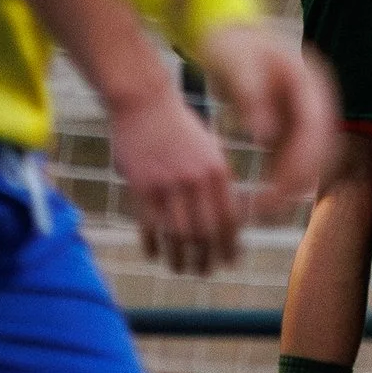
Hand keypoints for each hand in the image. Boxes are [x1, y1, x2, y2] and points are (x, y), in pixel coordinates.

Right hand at [106, 76, 242, 275]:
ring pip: (177, 235)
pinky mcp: (141, 186)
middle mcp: (195, 180)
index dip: (230, 245)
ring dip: (180, 258)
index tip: (230, 260)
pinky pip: (148, 226)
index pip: (229, 219)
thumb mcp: (209, 146)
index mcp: (217, 170)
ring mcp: (167, 184)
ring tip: (181, 270)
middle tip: (205, 272)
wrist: (144, 100)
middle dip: (206, 258)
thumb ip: (218, 178)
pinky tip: (155, 256)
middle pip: (205, 233)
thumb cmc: (178, 124)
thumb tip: (229, 214)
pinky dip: (152, 245)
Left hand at [196, 23, 339, 215]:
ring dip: (295, 184)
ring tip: (263, 207)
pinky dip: (285, 177)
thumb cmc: (231, 46)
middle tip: (268, 207)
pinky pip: (299, 157)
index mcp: (310, 79)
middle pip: (323, 146)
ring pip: (316, 157)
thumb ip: (250, 95)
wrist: (231, 36)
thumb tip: (264, 135)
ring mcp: (311, 112)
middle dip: (299, 179)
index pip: (316, 125)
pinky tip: (263, 196)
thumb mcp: (236, 63)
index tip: (278, 187)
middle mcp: (319, 98)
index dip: (302, 159)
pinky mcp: (298, 124)